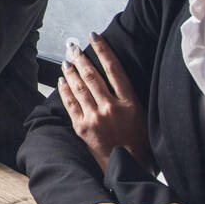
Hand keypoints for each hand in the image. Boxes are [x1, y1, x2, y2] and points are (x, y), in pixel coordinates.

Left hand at [59, 32, 149, 171]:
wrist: (128, 166)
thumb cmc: (139, 141)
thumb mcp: (142, 115)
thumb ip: (127, 96)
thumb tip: (113, 74)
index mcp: (129, 103)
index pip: (114, 69)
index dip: (103, 50)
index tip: (95, 36)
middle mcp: (111, 108)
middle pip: (92, 75)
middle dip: (81, 58)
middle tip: (74, 46)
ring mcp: (95, 117)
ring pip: (79, 87)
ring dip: (71, 71)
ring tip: (67, 60)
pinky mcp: (82, 127)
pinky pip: (70, 103)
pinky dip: (65, 89)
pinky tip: (62, 80)